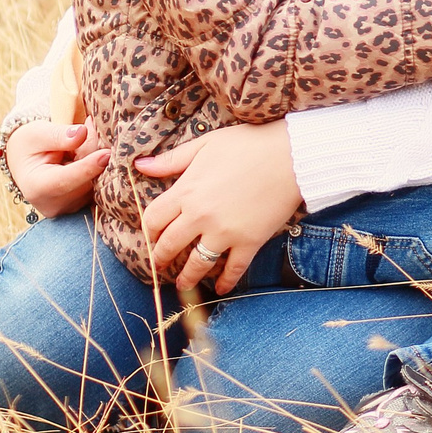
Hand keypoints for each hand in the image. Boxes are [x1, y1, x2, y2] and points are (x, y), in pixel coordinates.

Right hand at [5, 118, 108, 217]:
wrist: (27, 162)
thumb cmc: (30, 145)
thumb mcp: (37, 133)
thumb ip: (58, 135)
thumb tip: (82, 133)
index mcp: (37, 188)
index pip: (66, 179)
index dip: (87, 167)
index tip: (106, 154)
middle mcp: (54, 204)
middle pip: (86, 179)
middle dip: (94, 152)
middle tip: (91, 124)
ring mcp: (70, 208)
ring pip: (95, 182)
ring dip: (97, 158)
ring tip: (82, 140)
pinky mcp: (83, 205)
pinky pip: (99, 186)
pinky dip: (98, 168)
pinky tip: (89, 154)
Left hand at [135, 121, 300, 294]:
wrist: (291, 156)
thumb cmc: (248, 145)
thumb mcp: (204, 145)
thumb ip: (171, 160)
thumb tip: (140, 165)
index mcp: (186, 192)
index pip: (154, 219)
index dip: (148, 231)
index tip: (150, 238)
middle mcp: (200, 217)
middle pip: (170, 245)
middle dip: (161, 258)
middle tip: (159, 266)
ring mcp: (225, 233)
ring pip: (197, 264)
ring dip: (187, 277)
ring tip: (182, 284)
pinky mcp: (249, 242)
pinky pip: (234, 269)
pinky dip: (226, 281)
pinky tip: (220, 287)